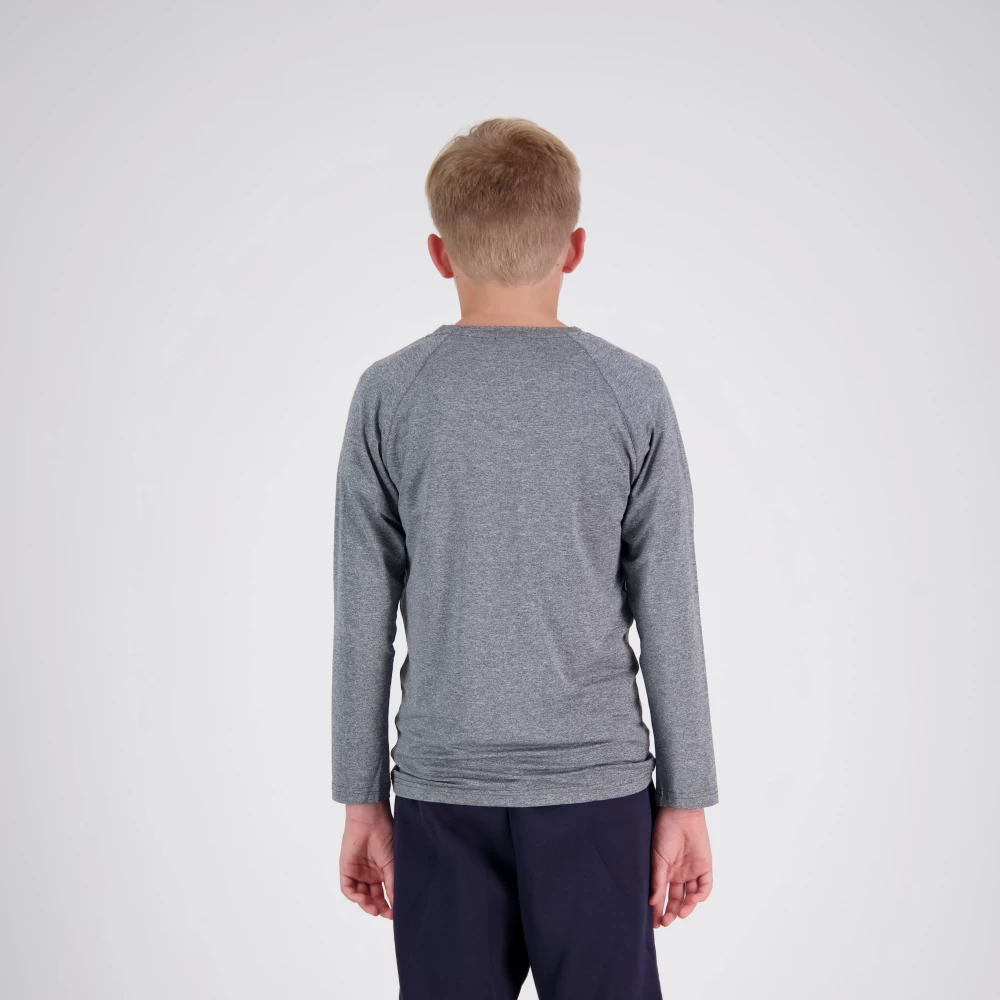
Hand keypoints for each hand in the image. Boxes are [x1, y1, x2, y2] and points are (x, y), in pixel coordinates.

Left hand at [339, 800, 394, 918]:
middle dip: (378, 908)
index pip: (385, 894)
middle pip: (372, 898)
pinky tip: (363, 898)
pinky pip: (348, 889)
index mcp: (383, 872)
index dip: (389, 905)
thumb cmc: (385, 836)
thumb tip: (398, 905)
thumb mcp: (393, 864)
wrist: (371, 821)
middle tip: (385, 914)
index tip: (394, 915)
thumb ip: (393, 885)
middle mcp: (370, 874)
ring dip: (367, 904)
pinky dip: (355, 896)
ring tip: (374, 909)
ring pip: (360, 896)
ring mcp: (358, 873)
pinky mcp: (346, 870)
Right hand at [649, 806, 712, 927]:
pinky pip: (705, 886)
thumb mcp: (656, 858)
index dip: (658, 909)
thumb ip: (656, 880)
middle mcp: (678, 873)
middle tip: (666, 921)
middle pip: (676, 899)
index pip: (661, 895)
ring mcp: (692, 871)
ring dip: (686, 907)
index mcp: (664, 871)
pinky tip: (692, 898)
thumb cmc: (663, 832)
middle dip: (671, 912)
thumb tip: (651, 902)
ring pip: (691, 896)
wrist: (680, 814)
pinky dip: (700, 895)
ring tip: (680, 913)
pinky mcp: (705, 867)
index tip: (654, 923)